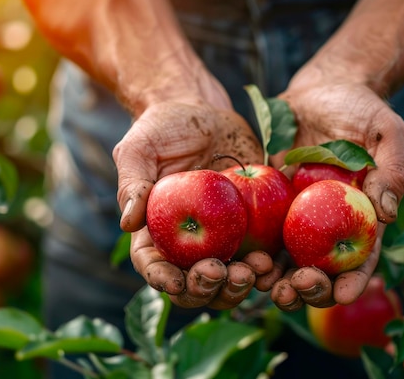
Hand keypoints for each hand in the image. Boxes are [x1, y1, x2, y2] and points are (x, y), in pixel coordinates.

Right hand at [114, 101, 269, 307]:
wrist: (207, 114)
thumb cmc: (164, 129)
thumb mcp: (140, 149)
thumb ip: (133, 183)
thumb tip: (128, 224)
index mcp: (155, 232)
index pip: (153, 265)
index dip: (162, 280)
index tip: (176, 282)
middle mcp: (187, 244)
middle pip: (194, 283)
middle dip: (206, 288)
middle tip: (221, 273)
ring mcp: (222, 238)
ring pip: (229, 279)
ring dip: (240, 286)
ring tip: (254, 270)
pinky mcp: (251, 228)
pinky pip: (261, 255)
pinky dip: (268, 267)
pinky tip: (276, 263)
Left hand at [269, 64, 403, 308]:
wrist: (320, 88)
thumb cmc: (360, 107)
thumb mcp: (386, 130)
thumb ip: (393, 168)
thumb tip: (387, 213)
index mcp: (362, 214)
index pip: (362, 257)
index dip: (354, 281)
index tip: (341, 296)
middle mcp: (330, 222)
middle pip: (322, 268)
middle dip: (311, 288)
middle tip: (296, 290)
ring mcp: (298, 213)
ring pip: (287, 258)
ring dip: (278, 279)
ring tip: (266, 285)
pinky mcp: (269, 200)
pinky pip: (260, 231)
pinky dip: (253, 250)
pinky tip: (242, 259)